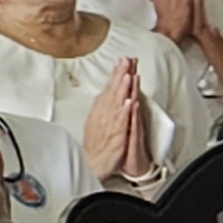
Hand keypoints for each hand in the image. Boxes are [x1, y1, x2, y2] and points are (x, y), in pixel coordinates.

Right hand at [83, 56, 150, 189]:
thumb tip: (108, 91)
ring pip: (118, 103)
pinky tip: (130, 102)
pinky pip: (121, 122)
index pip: (110, 87)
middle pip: (114, 91)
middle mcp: (105, 114)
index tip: (123, 60)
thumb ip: (104, 105)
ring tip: (128, 75)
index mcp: (101, 109)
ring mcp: (110, 124)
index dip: (117, 73)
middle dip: (121, 74)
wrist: (92, 163)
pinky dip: (125, 112)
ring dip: (123, 88)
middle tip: (128, 59)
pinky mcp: (116, 136)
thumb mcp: (97, 119)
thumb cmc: (96, 142)